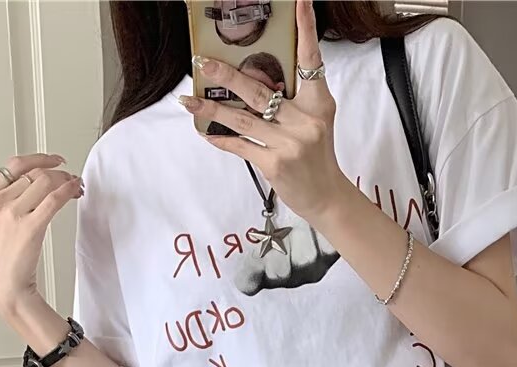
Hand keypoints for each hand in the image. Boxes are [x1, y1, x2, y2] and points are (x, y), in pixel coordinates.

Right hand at [0, 153, 82, 316]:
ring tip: (76, 186)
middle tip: (70, 177)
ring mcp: (12, 213)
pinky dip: (68, 191)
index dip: (39, 159)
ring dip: (66, 180)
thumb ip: (7, 199)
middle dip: (58, 172)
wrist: (4, 284)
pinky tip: (75, 191)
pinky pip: (54, 200)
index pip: (15, 165)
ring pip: (45, 181)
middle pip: (34, 172)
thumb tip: (34, 183)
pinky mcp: (30, 227)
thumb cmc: (2, 258)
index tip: (54, 160)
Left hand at [179, 0, 348, 227]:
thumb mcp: (314, 123)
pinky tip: (206, 133)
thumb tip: (254, 81)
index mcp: (318, 104)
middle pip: (260, 90)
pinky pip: (241, 146)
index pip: (311, 61)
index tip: (300, 2)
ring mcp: (289, 144)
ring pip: (243, 119)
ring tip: (190, 101)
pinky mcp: (275, 164)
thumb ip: (292, 102)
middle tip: (203, 63)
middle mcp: (304, 120)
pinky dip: (222, 140)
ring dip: (213, 109)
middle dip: (228, 75)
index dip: (306, 30)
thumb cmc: (317, 157)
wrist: (326, 197)